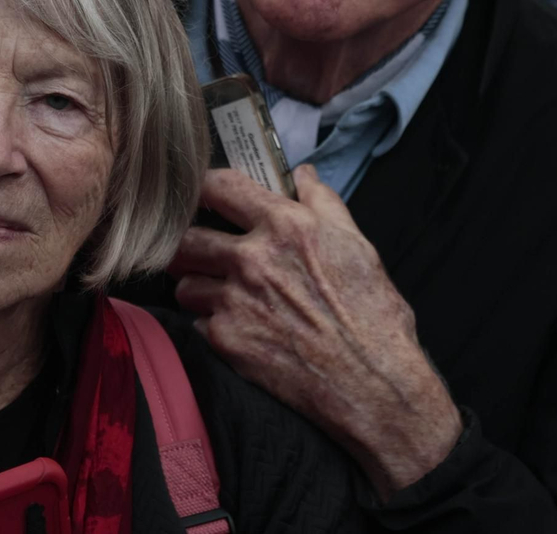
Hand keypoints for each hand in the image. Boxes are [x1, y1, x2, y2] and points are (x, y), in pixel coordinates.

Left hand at [171, 166, 462, 495]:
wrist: (372, 382)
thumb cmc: (372, 314)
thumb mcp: (357, 245)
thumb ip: (323, 203)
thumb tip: (303, 175)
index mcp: (285, 226)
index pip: (219, 187)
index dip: (207, 189)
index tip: (208, 199)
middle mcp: (252, 259)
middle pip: (184, 238)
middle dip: (188, 242)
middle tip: (201, 250)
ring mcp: (234, 301)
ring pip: (184, 283)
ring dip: (196, 285)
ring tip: (217, 292)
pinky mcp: (227, 340)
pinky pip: (198, 323)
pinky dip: (211, 323)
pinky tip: (236, 326)